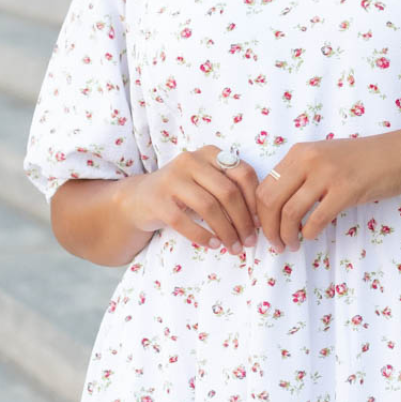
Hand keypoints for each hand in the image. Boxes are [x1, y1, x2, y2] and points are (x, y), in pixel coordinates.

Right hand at [121, 145, 259, 254]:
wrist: (140, 198)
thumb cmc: (183, 193)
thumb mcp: (207, 183)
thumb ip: (231, 190)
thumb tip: (260, 219)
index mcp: (209, 153)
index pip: (243, 172)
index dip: (255, 200)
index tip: (260, 223)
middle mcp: (190, 160)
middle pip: (227, 192)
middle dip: (243, 221)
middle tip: (249, 242)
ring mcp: (171, 179)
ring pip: (208, 207)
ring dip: (226, 232)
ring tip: (233, 248)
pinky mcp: (157, 200)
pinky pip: (183, 221)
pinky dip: (202, 236)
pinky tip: (213, 245)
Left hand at [258, 131, 400, 251]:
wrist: (400, 153)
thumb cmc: (363, 161)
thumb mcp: (324, 159)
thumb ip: (300, 176)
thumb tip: (276, 208)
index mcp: (299, 152)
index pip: (264, 187)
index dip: (259, 214)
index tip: (267, 229)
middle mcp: (308, 160)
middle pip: (270, 201)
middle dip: (268, 229)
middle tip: (276, 244)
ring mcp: (327, 174)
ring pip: (290, 212)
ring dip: (287, 236)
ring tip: (292, 245)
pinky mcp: (347, 189)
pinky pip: (317, 219)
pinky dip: (309, 233)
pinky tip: (311, 236)